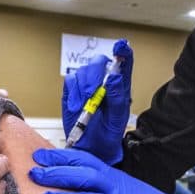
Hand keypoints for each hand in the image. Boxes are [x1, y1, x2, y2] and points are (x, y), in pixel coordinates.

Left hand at [29, 147, 183, 193]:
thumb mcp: (118, 183)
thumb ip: (94, 179)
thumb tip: (62, 173)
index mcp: (110, 175)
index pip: (82, 160)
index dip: (60, 157)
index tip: (38, 157)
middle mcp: (114, 187)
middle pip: (83, 177)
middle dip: (57, 175)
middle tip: (34, 175)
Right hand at [62, 39, 132, 164]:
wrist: (91, 148)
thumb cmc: (108, 133)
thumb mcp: (117, 118)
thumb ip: (117, 97)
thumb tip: (114, 76)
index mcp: (119, 85)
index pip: (124, 61)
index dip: (123, 50)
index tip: (121, 46)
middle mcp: (103, 81)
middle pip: (99, 62)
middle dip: (95, 75)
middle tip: (92, 92)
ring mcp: (86, 84)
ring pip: (83, 71)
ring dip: (83, 87)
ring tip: (85, 106)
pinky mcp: (72, 90)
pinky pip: (70, 81)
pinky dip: (73, 93)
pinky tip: (77, 106)